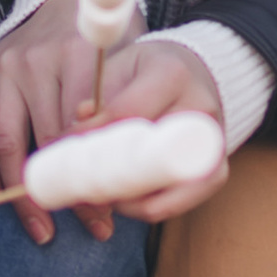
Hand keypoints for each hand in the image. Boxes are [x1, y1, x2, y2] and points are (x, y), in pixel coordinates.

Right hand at [0, 0, 227, 242]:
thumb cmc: (101, 40)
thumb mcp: (129, 58)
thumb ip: (131, 103)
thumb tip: (142, 167)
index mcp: (78, 55)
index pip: (86, 129)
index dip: (96, 176)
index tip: (109, 211)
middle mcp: (36, 61)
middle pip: (50, 142)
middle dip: (69, 192)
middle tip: (88, 226)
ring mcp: (4, 69)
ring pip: (8, 144)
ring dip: (25, 193)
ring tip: (43, 228)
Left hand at [83, 34, 229, 228]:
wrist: (195, 75)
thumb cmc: (147, 72)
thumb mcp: (118, 69)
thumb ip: (95, 98)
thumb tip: (73, 133)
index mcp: (172, 74)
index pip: (124, 114)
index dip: (88, 137)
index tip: (60, 149)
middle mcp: (200, 110)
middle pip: (147, 160)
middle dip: (105, 179)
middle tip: (75, 183)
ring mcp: (214, 145)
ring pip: (164, 194)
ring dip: (124, 202)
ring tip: (96, 193)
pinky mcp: (216, 172)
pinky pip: (176, 205)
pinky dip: (143, 207)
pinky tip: (121, 198)